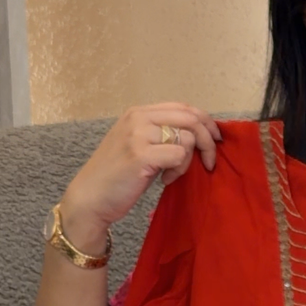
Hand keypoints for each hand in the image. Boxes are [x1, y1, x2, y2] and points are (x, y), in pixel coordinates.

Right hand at [59, 104, 221, 251]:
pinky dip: (179, 171)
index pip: (183, 107)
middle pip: (191, 118)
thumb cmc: (116, 178)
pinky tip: (164, 181)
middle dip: (208, 141)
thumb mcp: (139, 147)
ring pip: (188, 138)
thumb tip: (198, 137)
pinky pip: (179, 155)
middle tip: (209, 162)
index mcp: (139, 113)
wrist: (90, 198)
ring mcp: (139, 135)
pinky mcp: (141, 155)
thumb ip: (162, 136)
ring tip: (171, 175)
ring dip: (188, 162)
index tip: (215, 140)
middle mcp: (138, 118)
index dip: (206, 122)